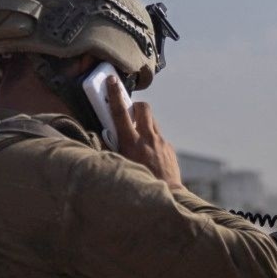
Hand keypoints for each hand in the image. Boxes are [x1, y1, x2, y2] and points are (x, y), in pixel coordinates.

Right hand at [107, 74, 183, 190]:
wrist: (166, 196)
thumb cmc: (137, 183)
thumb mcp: (119, 164)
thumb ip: (113, 147)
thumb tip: (107, 134)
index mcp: (131, 142)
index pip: (120, 112)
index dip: (115, 94)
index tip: (112, 81)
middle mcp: (148, 139)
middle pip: (143, 108)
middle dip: (135, 107)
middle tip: (129, 115)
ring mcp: (161, 143)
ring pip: (152, 122)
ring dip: (143, 124)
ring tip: (137, 138)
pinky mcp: (169, 149)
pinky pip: (159, 138)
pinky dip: (151, 141)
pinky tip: (148, 155)